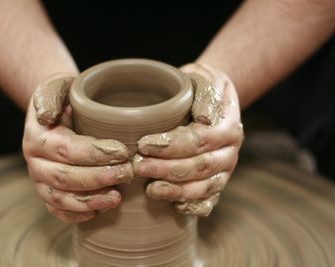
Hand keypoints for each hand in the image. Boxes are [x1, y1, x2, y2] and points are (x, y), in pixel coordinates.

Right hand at [23, 73, 133, 222]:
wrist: (55, 111)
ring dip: (91, 201)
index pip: (66, 149)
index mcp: (37, 137)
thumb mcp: (57, 88)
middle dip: (99, 178)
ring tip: (117, 197)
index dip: (94, 153)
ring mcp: (39, 180)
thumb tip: (46, 117)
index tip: (122, 151)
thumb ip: (50, 97)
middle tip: (128, 173)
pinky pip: (58, 210)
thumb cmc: (64, 98)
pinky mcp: (47, 193)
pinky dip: (77, 215)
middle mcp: (35, 162)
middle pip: (65, 178)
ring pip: (61, 198)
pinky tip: (99, 212)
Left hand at [133, 63, 242, 215]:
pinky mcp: (218, 181)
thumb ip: (204, 93)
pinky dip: (194, 206)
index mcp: (227, 125)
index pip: (199, 139)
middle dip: (167, 169)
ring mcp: (226, 169)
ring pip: (204, 186)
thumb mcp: (202, 77)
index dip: (171, 145)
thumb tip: (204, 118)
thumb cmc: (200, 86)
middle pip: (200, 166)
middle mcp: (230, 150)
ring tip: (150, 190)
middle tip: (139, 167)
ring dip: (176, 191)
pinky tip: (175, 207)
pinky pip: (210, 200)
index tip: (144, 144)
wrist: (215, 99)